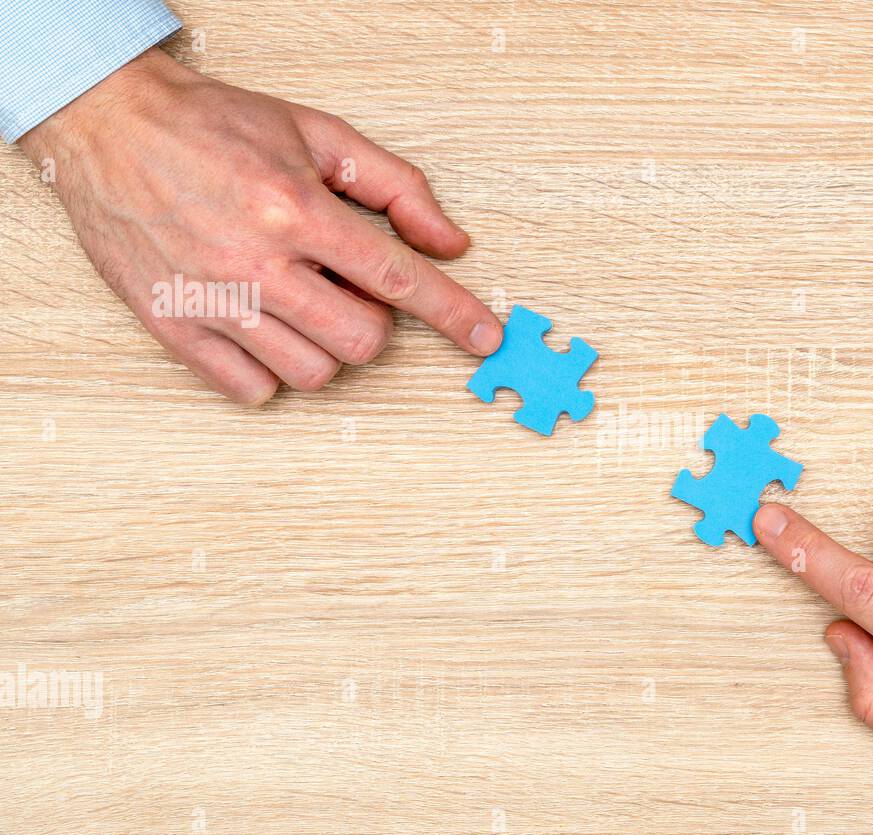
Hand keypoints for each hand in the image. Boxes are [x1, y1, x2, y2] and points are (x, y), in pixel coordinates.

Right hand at [19, 49, 501, 403]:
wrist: (108, 125)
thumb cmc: (214, 126)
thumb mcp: (316, 132)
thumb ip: (394, 186)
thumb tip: (450, 242)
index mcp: (294, 208)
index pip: (397, 279)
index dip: (452, 314)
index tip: (484, 338)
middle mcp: (254, 260)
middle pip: (361, 340)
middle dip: (373, 322)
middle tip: (346, 289)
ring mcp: (211, 300)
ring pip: (312, 373)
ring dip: (325, 348)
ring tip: (302, 304)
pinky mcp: (173, 326)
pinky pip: (251, 389)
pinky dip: (272, 372)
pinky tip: (266, 330)